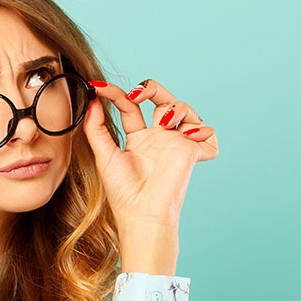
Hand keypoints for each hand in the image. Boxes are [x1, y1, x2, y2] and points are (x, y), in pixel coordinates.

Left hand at [82, 78, 217, 232]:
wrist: (142, 213)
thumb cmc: (123, 192)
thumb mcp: (103, 155)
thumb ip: (95, 128)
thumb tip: (91, 100)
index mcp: (138, 138)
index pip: (131, 106)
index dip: (116, 94)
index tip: (99, 88)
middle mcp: (160, 138)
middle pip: (162, 99)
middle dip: (153, 89)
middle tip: (138, 94)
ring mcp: (177, 144)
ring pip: (186, 110)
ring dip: (176, 107)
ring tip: (166, 122)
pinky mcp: (193, 153)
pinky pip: (209, 132)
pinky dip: (203, 130)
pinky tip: (187, 136)